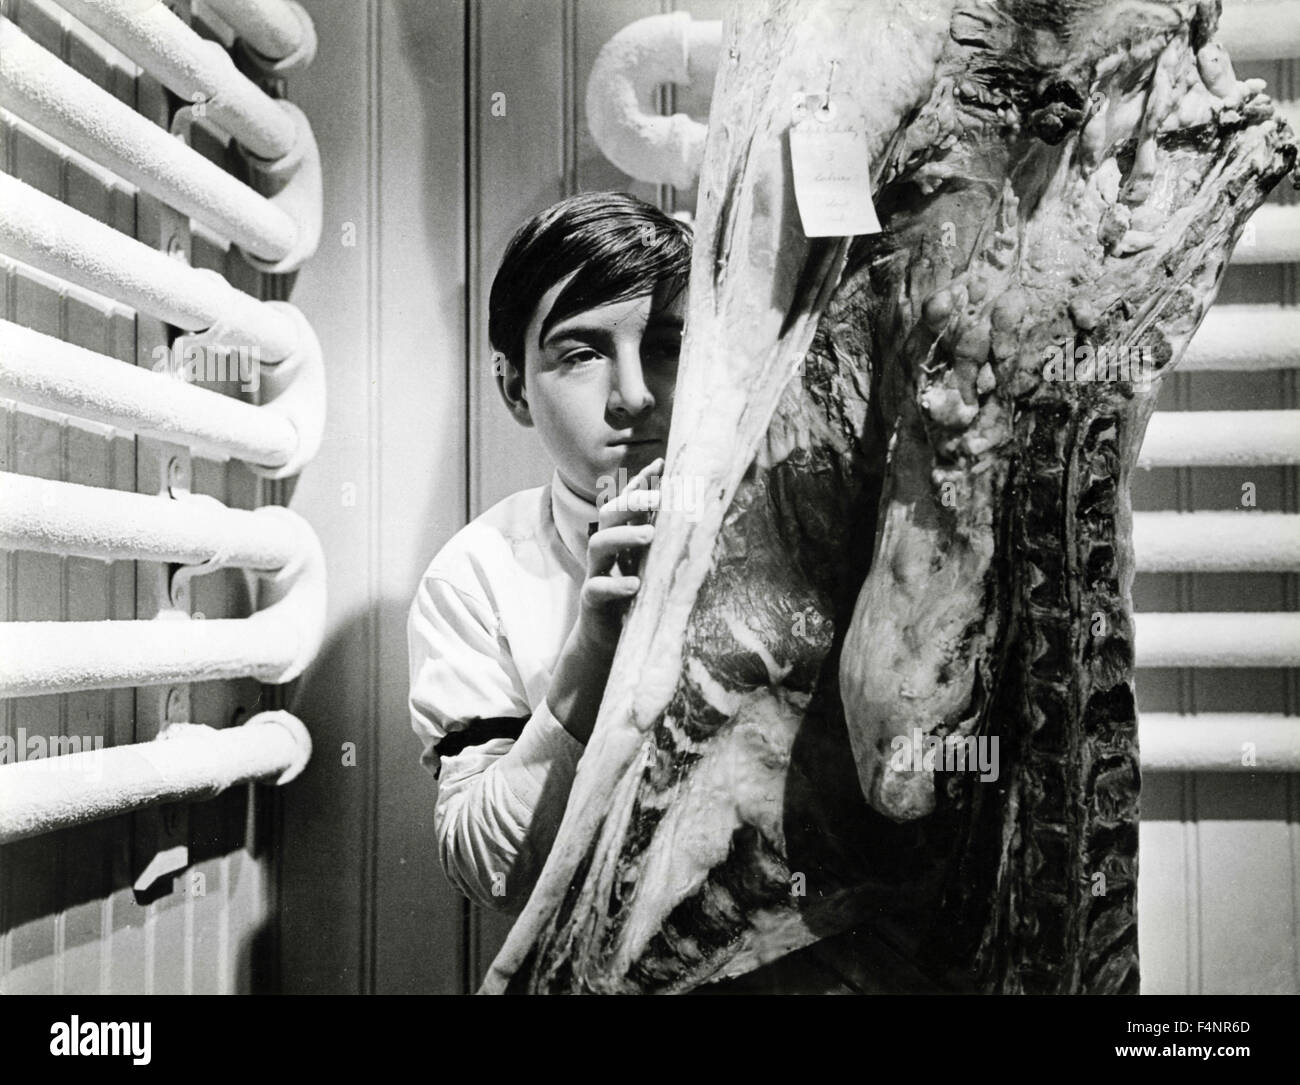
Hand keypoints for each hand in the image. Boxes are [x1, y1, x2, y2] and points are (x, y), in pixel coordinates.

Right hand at [573, 456, 662, 653]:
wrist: (606, 639)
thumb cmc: (634, 596)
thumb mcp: (650, 565)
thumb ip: (662, 540)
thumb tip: (692, 513)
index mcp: (620, 538)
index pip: (626, 502)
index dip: (640, 482)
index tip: (661, 465)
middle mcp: (605, 550)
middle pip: (610, 515)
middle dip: (632, 501)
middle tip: (659, 497)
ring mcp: (596, 573)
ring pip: (598, 544)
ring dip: (623, 536)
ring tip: (650, 535)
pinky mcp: (591, 601)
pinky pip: (597, 588)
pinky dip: (615, 584)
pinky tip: (635, 584)